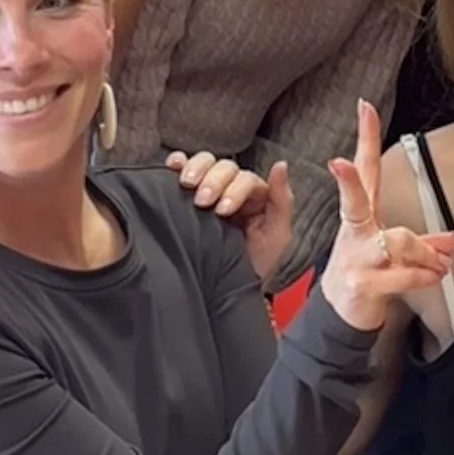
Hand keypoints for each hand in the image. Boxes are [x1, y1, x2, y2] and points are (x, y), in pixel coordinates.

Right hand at [171, 151, 293, 276]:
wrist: (228, 291)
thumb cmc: (254, 266)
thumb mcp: (277, 237)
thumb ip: (282, 201)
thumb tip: (280, 165)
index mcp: (254, 195)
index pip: (245, 178)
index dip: (234, 189)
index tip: (221, 211)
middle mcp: (232, 188)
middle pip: (224, 168)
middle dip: (213, 181)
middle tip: (202, 202)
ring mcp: (210, 189)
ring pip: (204, 164)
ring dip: (195, 168)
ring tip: (185, 185)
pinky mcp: (187, 196)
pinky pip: (183, 170)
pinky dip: (178, 163)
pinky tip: (171, 167)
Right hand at [322, 100, 453, 330]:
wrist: (341, 311)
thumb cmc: (367, 271)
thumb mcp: (393, 252)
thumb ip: (424, 243)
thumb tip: (453, 240)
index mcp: (363, 215)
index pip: (364, 170)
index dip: (365, 138)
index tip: (365, 107)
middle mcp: (356, 232)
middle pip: (355, 201)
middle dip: (348, 183)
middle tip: (340, 164)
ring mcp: (356, 257)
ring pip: (395, 241)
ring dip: (426, 251)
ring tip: (440, 263)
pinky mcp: (362, 283)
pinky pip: (401, 274)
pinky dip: (423, 275)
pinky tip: (433, 276)